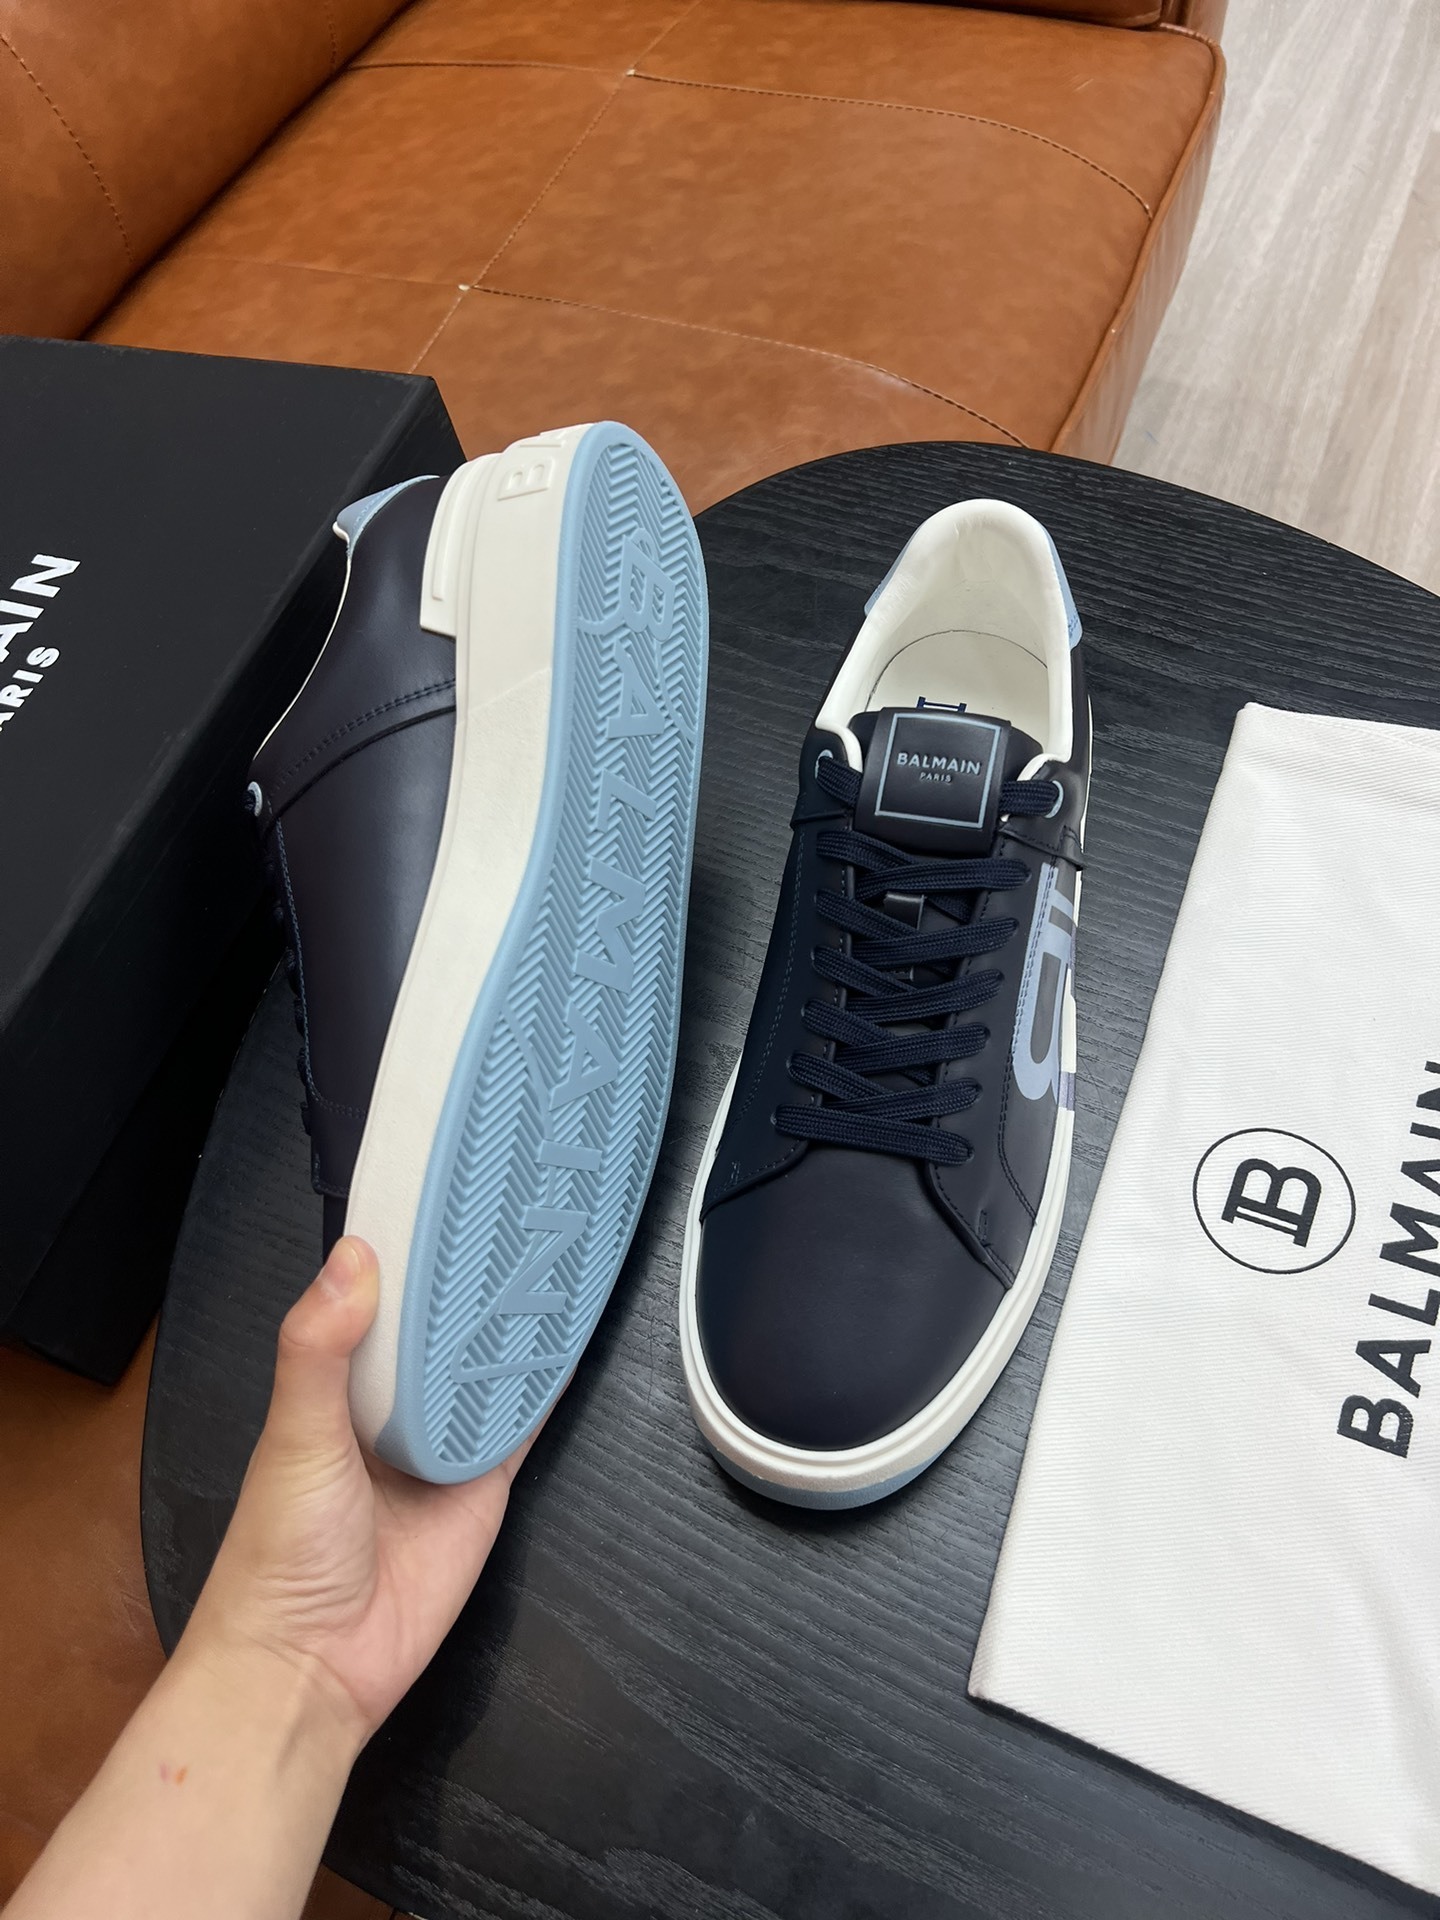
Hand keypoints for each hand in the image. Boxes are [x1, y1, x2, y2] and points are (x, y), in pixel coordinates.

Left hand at [181, 1236, 528, 1746]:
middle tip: (515, 1215)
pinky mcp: (482, 1488)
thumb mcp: (294, 1439)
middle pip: (441, 1333)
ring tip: (551, 1260)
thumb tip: (351, 1258)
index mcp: (335, 1387)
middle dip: (472, 1285)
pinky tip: (568, 1342)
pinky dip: (544, 1388)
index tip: (443, 1198)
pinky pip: (520, 1428)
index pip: (377, 1303)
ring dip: (513, 1327)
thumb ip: (317, 1351)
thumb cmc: (280, 1557)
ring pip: (486, 1372)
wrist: (314, 1670)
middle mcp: (388, 1411)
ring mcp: (439, 1448)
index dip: (409, 1256)